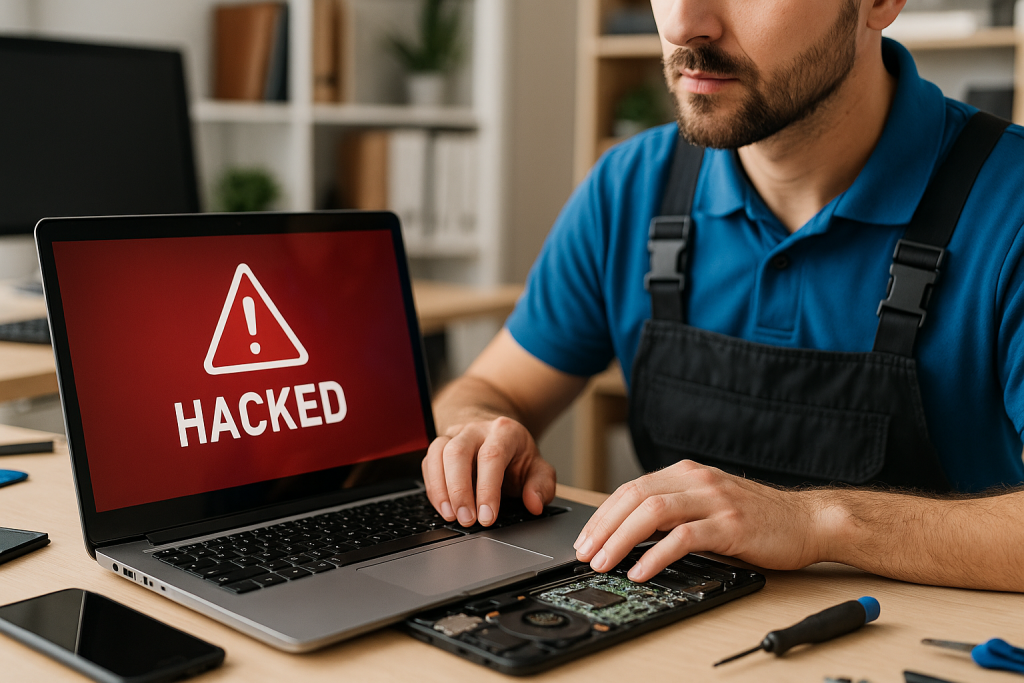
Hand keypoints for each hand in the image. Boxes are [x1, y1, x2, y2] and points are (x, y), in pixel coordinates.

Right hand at [422, 416, 555, 527]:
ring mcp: (454, 435)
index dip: (488, 489)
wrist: (497, 435)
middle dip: (459, 490)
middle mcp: (476, 429)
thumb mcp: (537, 468)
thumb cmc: (516, 456)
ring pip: (437, 454)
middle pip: (458, 452)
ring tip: (451, 516)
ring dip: (440, 489)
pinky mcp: (439, 446)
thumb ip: (542, 485)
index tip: (488, 517)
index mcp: (504, 431)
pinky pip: (428, 464)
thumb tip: (535, 503)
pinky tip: (443, 507)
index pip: (492, 456)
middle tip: (466, 520)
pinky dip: (432, 488)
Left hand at [573, 460, 824, 580]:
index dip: (603, 515)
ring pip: (652, 514)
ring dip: (621, 540)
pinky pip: (683, 538)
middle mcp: (696, 480)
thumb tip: (629, 531)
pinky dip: (656, 556)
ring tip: (605, 563)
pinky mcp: (730, 525)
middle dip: (603, 528)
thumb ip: (674, 508)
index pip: (631, 489)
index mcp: (686, 472)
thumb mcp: (708, 502)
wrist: (808, 521)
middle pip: (634, 497)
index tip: (585, 539)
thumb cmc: (757, 517)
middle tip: (586, 553)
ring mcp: (714, 500)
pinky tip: (641, 571)